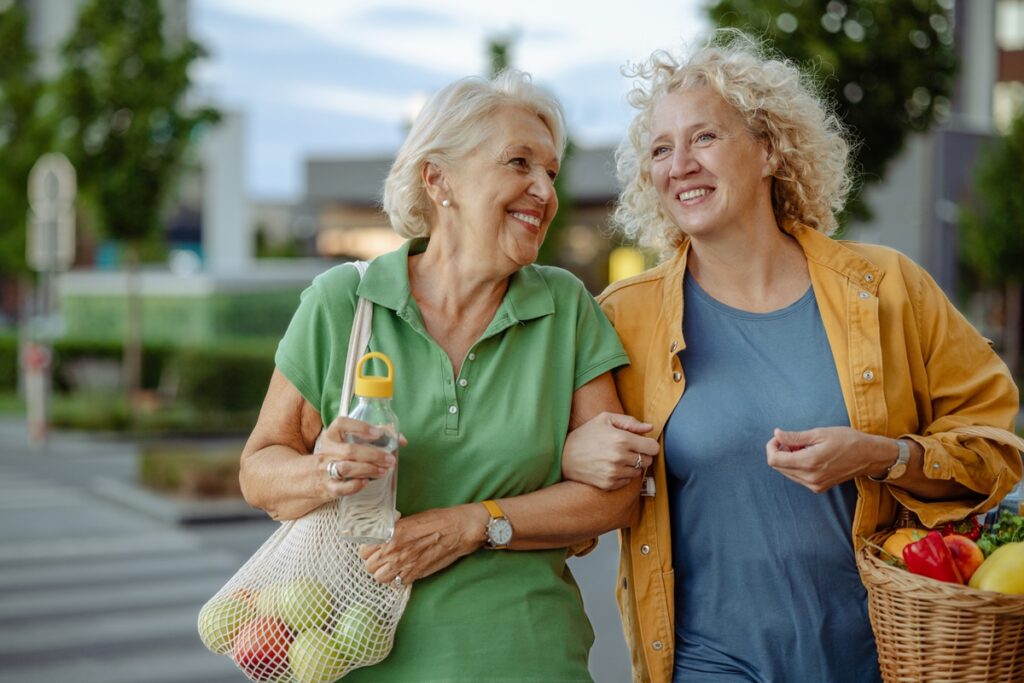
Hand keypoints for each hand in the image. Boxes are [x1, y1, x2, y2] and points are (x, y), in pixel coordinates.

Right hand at [314, 416, 399, 497]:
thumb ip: (376, 436)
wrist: (314, 476)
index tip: (378, 433)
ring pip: (345, 468)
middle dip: (373, 455)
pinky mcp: (328, 487)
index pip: (341, 424)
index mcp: (333, 434)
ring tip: (383, 471)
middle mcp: (327, 450)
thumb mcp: (350, 441)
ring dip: (368, 470)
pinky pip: (341, 488)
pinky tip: (367, 482)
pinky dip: (355, 485)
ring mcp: (326, 469)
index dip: (360, 427)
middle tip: (390, 460)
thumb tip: (402, 440)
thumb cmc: (340, 454)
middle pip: (349, 450)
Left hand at [358, 505, 486, 584]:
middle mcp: (394, 549)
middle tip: (383, 558)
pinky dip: (397, 580)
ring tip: (392, 566)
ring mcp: (404, 564)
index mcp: (390, 533)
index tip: (373, 549)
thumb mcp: (410, 519)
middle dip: (373, 563)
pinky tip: (403, 571)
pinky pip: (396, 584)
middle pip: (368, 566)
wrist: (459, 529)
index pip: (363, 550)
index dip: (367, 550)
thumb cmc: (437, 520)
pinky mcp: (415, 574)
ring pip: (379, 578)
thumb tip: (380, 536)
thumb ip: (392, 529)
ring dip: (383, 573)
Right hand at [562, 412, 658, 490]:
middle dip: (641, 454)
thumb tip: (650, 428)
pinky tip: (611, 467)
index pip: (653, 447)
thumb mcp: (605, 419)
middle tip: (627, 450)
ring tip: (617, 458)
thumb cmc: (585, 435)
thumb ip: (630, 422)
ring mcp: (614, 473)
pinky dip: (623, 475)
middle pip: (648, 460)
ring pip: (638, 472)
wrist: (563, 456)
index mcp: (621, 439)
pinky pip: (628, 481)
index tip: (641, 443)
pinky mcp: (609, 484)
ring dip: (631, 465)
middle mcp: (619, 457)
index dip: (649, 444)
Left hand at [766, 426, 894, 492]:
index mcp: (809, 462)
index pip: (774, 460)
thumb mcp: (820, 433)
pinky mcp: (819, 488)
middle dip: (780, 451)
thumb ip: (795, 436)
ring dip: (788, 459)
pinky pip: (798, 477)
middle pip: (778, 467)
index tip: (779, 437)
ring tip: (804, 447)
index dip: (771, 447)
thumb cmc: (847, 440)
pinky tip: (809, 455)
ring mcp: (814, 485)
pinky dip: (797, 465)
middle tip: (793, 439)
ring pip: (787, 472)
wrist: (869, 456)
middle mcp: (810, 478)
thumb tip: (776, 434)